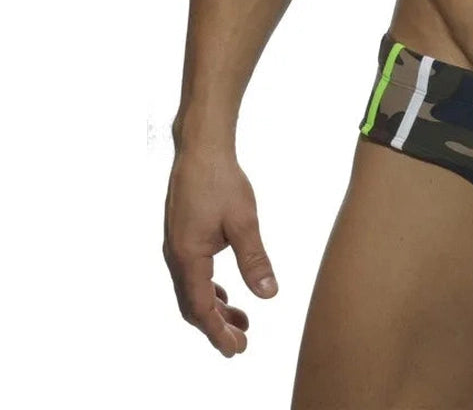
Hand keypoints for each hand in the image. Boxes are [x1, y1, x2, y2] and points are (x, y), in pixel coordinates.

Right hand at [163, 144, 277, 356]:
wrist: (201, 151)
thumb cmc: (221, 182)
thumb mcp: (244, 222)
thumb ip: (254, 259)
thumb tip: (269, 294)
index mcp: (188, 256)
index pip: (200, 308)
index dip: (217, 332)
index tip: (237, 348)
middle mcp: (176, 256)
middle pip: (192, 305)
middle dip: (216, 327)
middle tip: (242, 343)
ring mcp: (177, 247)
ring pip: (192, 290)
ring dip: (214, 309)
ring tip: (241, 321)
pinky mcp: (183, 237)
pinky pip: (192, 275)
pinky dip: (209, 290)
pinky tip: (226, 293)